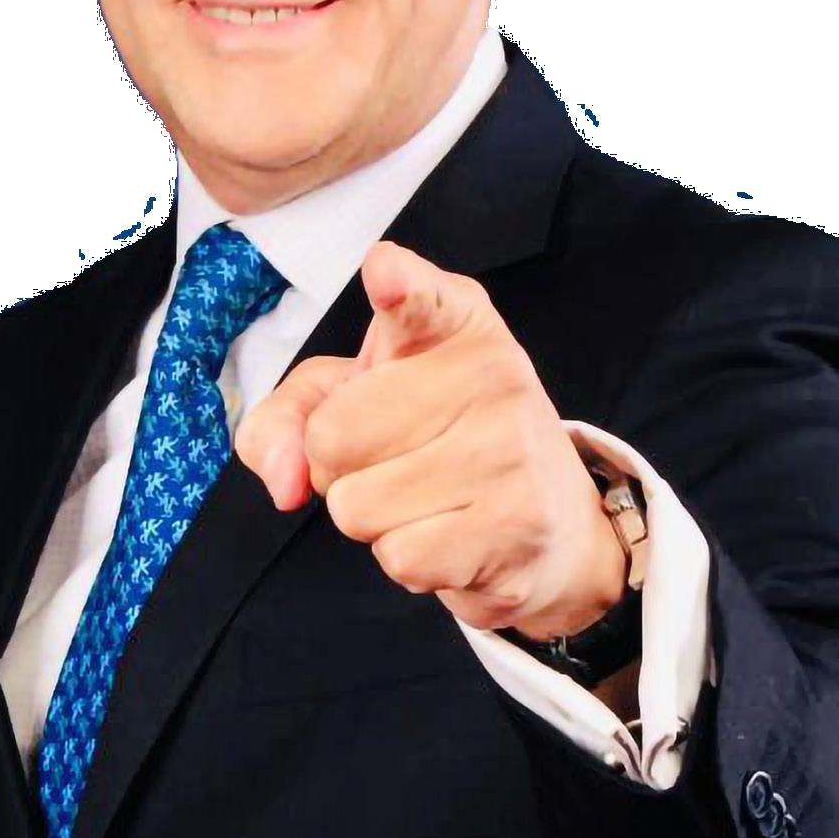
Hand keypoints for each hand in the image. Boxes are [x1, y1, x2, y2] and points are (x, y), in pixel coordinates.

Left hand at [234, 242, 627, 638]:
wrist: (555, 527)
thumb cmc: (439, 444)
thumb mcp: (358, 400)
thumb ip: (291, 416)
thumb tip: (283, 481)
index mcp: (455, 323)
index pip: (420, 297)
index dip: (397, 286)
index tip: (386, 277)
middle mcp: (492, 374)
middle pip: (332, 438)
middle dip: (339, 470)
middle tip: (398, 462)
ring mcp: (511, 449)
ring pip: (358, 507)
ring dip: (375, 520)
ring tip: (428, 500)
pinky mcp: (517, 524)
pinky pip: (398, 558)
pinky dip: (410, 559)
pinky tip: (454, 536)